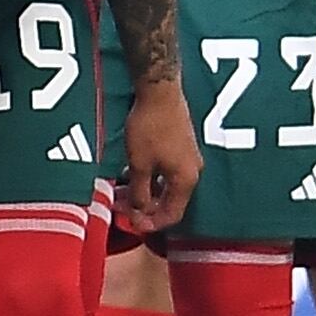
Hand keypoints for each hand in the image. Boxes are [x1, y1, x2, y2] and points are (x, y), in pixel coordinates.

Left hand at [114, 78, 202, 236]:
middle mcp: (192, 172)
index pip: (172, 215)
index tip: (133, 224)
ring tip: (123, 193)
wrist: (160, 92)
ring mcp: (188, 159)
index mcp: (185, 180)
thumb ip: (139, 192)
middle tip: (124, 209)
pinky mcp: (182, 148)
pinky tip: (133, 176)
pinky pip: (167, 173)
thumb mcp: (140, 164)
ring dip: (146, 193)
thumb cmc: (151, 127)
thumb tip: (138, 210)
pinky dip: (151, 179)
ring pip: (167, 187)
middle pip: (170, 202)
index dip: (151, 224)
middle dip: (146, 208)